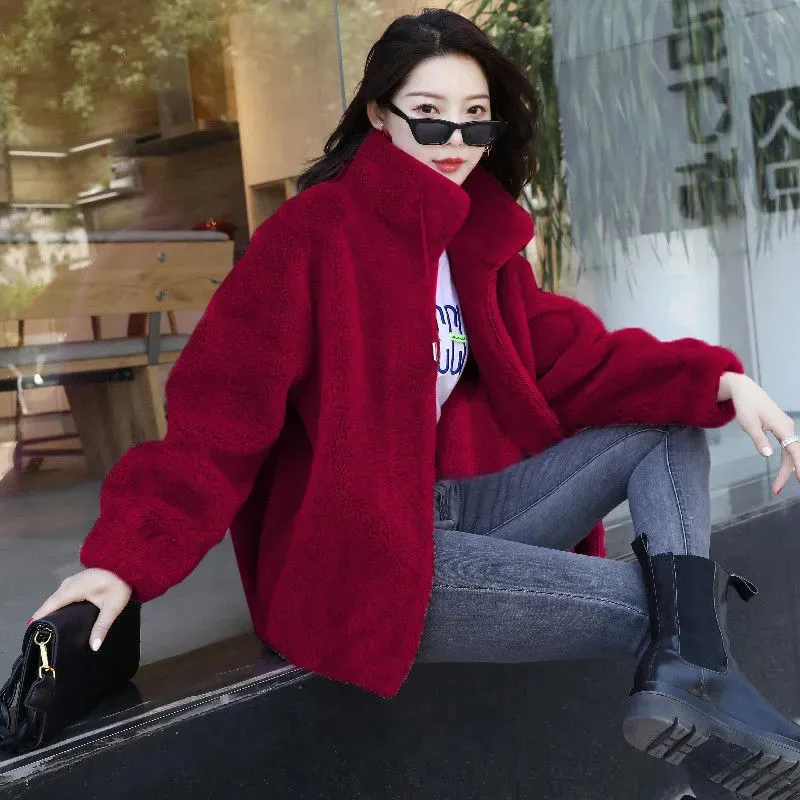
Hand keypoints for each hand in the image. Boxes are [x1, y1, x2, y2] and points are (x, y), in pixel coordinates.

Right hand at [29, 569, 131, 651]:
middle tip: (39, 635)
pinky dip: (58, 605)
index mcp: (73, 589)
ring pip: (57, 598)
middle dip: (44, 617)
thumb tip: (94, 646)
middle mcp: (68, 584)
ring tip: (48, 629)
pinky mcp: (77, 582)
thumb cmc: (119, 584)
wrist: (126, 564)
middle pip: (51, 602)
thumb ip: (102, 626)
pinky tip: (62, 616)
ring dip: (51, 611)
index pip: (51, 604)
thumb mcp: (112, 607)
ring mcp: (72, 581)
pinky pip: (62, 595)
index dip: (40, 616)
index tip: (31, 630)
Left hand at [718, 371, 799, 494]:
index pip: (794, 450)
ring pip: (789, 451)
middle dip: (786, 473)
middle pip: (792, 454)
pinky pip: (786, 446)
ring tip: (776, 485)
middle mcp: (787, 427)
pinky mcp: (780, 427)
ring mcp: (785, 427)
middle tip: (775, 489)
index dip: (799, 465)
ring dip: (785, 468)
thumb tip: (768, 455)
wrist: (744, 389)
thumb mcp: (748, 424)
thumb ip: (759, 440)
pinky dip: (785, 459)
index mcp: (782, 426)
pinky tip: (782, 470)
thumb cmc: (745, 404)